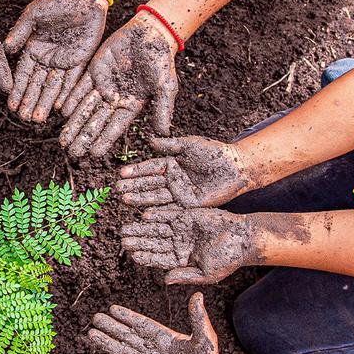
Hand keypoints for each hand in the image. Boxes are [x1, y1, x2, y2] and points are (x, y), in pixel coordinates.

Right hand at [4, 0, 107, 122]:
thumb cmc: (57, 1)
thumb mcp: (34, 14)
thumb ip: (20, 32)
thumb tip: (6, 49)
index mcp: (33, 48)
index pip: (23, 74)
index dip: (17, 90)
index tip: (11, 106)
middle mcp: (47, 58)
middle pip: (37, 85)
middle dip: (30, 102)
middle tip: (24, 119)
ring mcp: (64, 62)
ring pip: (53, 87)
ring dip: (45, 103)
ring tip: (38, 119)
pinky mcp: (80, 61)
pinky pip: (72, 82)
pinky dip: (66, 95)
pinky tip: (60, 108)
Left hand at [60, 15, 178, 157]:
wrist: (150, 33)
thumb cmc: (161, 60)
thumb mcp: (165, 85)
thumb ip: (163, 109)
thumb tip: (163, 134)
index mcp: (131, 106)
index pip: (115, 127)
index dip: (104, 140)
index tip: (93, 154)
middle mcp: (115, 99)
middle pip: (96, 122)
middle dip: (84, 137)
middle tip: (71, 152)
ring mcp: (103, 86)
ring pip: (85, 108)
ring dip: (74, 123)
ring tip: (63, 140)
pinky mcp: (94, 71)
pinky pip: (80, 88)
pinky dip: (72, 100)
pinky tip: (62, 112)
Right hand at [88, 293, 222, 353]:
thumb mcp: (204, 340)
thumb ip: (198, 318)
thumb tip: (198, 295)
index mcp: (165, 339)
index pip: (141, 325)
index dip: (127, 317)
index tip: (112, 309)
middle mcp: (154, 352)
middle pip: (127, 337)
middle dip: (111, 328)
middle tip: (95, 319)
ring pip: (123, 353)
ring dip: (108, 344)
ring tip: (91, 335)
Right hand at [114, 137, 247, 207]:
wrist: (235, 168)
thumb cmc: (214, 153)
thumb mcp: (190, 145)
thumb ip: (170, 145)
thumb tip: (150, 141)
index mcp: (171, 164)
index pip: (150, 168)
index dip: (136, 171)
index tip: (121, 173)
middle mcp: (173, 180)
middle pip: (149, 184)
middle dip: (133, 186)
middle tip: (117, 189)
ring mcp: (180, 194)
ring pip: (156, 197)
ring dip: (140, 198)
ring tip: (125, 199)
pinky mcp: (188, 206)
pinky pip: (170, 209)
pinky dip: (157, 211)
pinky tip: (144, 213)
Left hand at [120, 207, 250, 284]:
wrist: (244, 238)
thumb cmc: (228, 259)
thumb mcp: (207, 273)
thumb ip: (185, 275)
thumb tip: (165, 281)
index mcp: (181, 260)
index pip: (158, 259)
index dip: (145, 256)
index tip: (132, 255)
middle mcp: (178, 244)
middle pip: (154, 242)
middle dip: (138, 241)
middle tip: (122, 239)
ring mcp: (182, 229)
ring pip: (157, 228)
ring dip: (142, 228)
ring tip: (126, 227)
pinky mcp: (187, 215)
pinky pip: (169, 215)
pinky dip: (157, 215)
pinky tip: (145, 215)